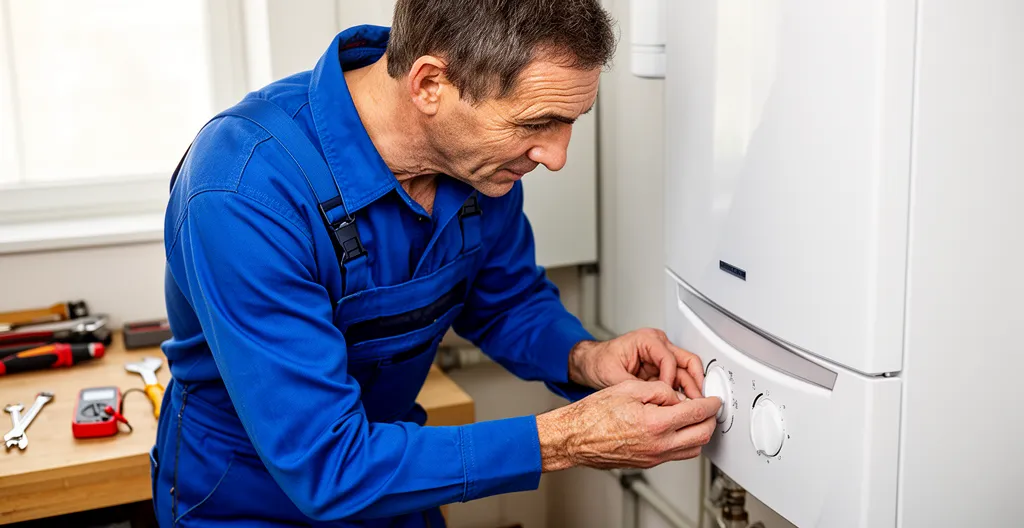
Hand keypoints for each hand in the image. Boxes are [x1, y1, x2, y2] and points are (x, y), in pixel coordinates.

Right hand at [536, 380, 720, 470]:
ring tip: (695, 418)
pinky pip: (676, 455)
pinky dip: (684, 442)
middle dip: (710, 420)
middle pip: (701, 436)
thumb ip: (660, 390)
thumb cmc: (593, 414)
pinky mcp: (647, 463)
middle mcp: (658, 445)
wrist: (575, 438)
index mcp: (655, 424)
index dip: (710, 404)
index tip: (714, 400)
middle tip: (710, 408)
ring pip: (692, 450)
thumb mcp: (629, 389)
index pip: (696, 413)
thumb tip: (677, 396)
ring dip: (699, 433)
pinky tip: (676, 430)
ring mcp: (653, 457)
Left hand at [569, 329, 705, 399]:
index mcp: (646, 340)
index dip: (671, 381)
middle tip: (697, 402)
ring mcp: (661, 355)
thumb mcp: (613, 376)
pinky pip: (677, 378)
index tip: (670, 398)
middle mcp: (658, 344)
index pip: (669, 359)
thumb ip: (635, 388)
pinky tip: (683, 404)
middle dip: (694, 382)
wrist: (590, 363)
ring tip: (693, 406)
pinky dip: (681, 391)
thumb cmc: (598, 362)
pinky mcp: (660, 367)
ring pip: (686, 370)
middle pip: (687, 360)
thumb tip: (655, 402)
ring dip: (691, 388)